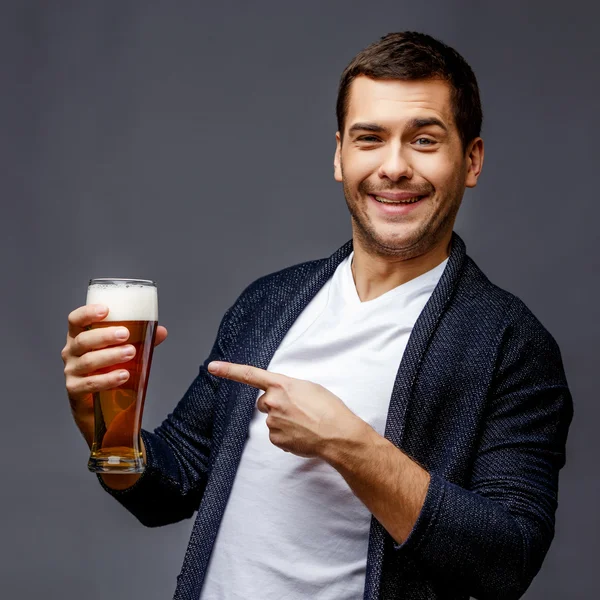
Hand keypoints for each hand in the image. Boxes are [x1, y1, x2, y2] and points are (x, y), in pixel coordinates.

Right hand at [61, 303, 166, 444]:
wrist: (102, 408)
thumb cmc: (109, 371)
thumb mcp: (124, 353)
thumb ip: (142, 341)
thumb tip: (161, 332)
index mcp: (80, 338)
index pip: (75, 321)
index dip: (87, 313)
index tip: (105, 310)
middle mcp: (71, 353)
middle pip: (82, 340)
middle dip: (105, 336)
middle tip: (126, 334)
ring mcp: (71, 372)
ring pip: (87, 361)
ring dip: (110, 356)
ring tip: (131, 353)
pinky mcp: (75, 391)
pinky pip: (89, 384)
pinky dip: (107, 379)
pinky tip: (123, 375)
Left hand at [207, 361, 360, 458]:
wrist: (338, 435)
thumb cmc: (329, 409)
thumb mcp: (310, 387)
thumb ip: (289, 388)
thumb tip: (281, 396)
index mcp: (281, 384)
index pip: (249, 374)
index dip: (228, 370)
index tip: (212, 367)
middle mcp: (272, 401)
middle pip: (264, 401)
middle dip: (276, 404)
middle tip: (298, 409)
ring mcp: (272, 422)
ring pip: (272, 419)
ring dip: (284, 420)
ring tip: (305, 423)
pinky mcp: (275, 439)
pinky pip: (277, 435)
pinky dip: (287, 435)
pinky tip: (302, 434)